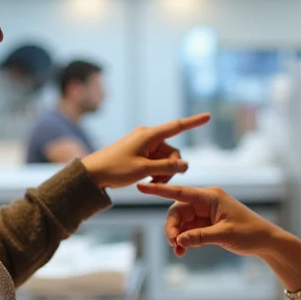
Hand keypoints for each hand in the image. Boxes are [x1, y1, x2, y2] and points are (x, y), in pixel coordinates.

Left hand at [80, 113, 210, 189]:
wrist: (92, 173)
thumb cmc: (115, 169)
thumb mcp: (143, 170)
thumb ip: (166, 167)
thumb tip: (186, 165)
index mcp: (149, 135)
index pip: (177, 126)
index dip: (194, 122)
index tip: (208, 117)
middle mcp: (147, 136)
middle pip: (172, 151)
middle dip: (171, 167)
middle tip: (159, 182)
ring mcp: (143, 144)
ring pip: (165, 158)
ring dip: (163, 171)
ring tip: (150, 183)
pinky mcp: (139, 152)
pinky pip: (156, 160)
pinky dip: (155, 170)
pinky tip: (146, 179)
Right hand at [134, 181, 275, 256]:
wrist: (265, 241)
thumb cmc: (249, 233)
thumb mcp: (224, 235)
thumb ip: (200, 237)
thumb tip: (179, 240)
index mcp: (210, 196)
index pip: (180, 192)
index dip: (159, 190)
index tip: (141, 187)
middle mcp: (205, 201)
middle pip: (177, 211)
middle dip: (172, 228)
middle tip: (174, 245)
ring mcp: (205, 212)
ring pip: (181, 222)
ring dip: (177, 237)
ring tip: (179, 252)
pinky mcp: (206, 223)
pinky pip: (188, 230)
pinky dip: (184, 240)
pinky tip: (183, 250)